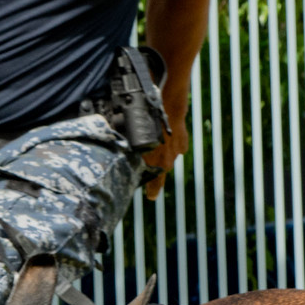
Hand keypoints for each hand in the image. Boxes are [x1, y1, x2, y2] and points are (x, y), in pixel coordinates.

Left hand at [141, 82, 189, 198]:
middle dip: (154, 167)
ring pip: (168, 158)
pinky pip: (176, 148)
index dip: (152, 191)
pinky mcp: (183, 143)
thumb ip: (133, 152)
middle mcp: (168, 160)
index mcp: (156, 163)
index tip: (151, 197)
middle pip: (160, 170)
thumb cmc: (148, 122)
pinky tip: (165, 137)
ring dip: (162, 154)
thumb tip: (121, 155)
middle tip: (150, 164)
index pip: (154, 184)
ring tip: (156, 144)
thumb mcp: (133, 138)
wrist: (168, 107)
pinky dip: (171, 144)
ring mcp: (177, 152)